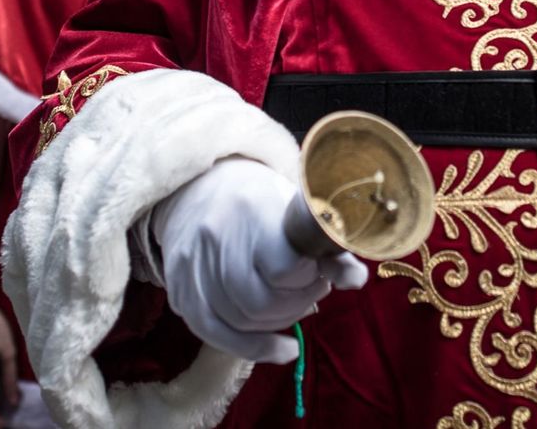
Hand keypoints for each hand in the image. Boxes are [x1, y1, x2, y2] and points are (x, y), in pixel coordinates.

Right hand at [152, 158, 367, 363]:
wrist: (201, 188)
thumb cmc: (261, 201)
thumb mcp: (297, 209)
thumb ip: (328, 246)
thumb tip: (356, 280)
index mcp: (251, 211)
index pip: (284, 268)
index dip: (308, 277)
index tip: (318, 269)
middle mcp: (215, 239)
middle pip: (261, 302)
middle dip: (297, 303)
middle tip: (313, 288)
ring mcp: (191, 267)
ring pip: (240, 321)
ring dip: (279, 322)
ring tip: (296, 303)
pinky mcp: (179, 290)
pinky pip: (214, 334)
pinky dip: (252, 348)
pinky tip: (280, 349)